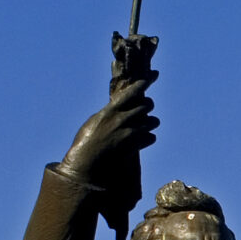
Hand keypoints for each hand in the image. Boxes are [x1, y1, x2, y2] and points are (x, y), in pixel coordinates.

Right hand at [58, 72, 159, 192]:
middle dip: (148, 106)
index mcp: (110, 110)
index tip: (152, 76)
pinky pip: (152, 137)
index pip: (132, 92)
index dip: (144, 83)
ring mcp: (130, 133)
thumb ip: (109, 111)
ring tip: (141, 127)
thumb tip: (118, 104)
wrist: (88, 163)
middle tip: (145, 109)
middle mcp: (121, 119)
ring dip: (150, 124)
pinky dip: (148, 139)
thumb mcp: (95, 120)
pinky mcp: (136, 147)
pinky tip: (140, 141)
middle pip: (147, 105)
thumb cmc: (87, 142)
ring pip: (153, 121)